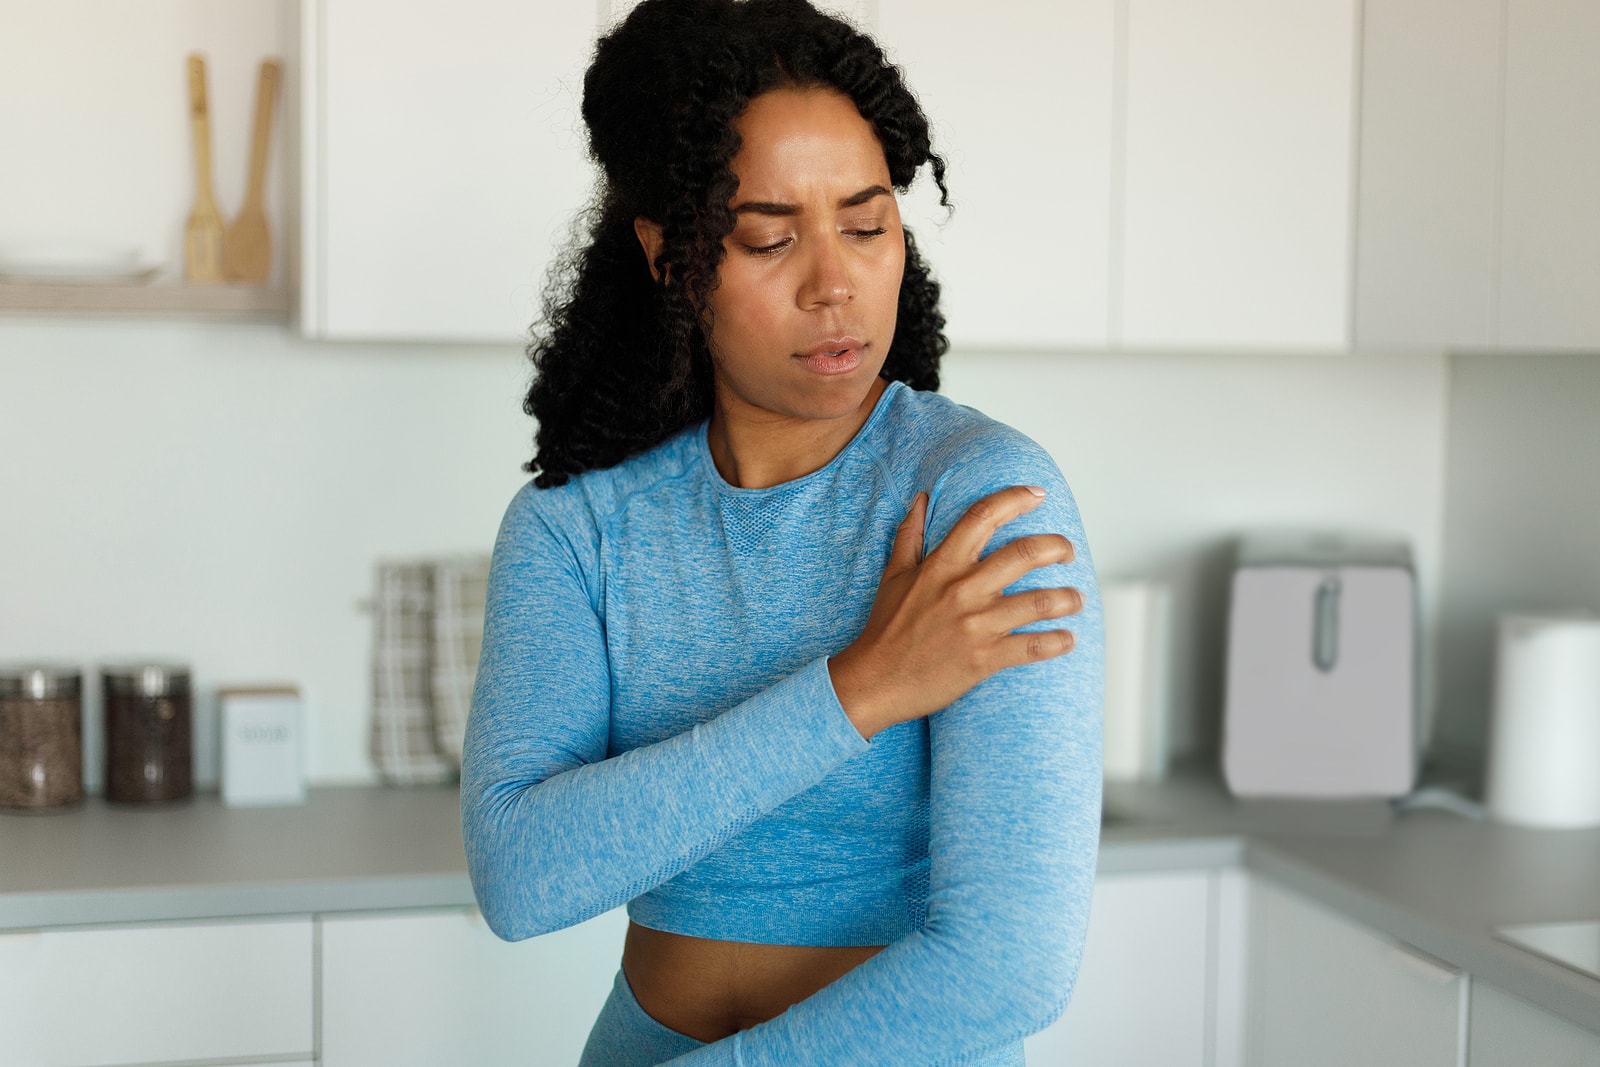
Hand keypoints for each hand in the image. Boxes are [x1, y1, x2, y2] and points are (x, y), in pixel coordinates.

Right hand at [828, 485, 1082, 739]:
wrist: (875, 681)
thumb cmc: (884, 629)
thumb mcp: (893, 575)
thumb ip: (910, 535)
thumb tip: (921, 499)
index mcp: (941, 565)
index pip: (982, 517)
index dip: (1015, 499)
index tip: (1038, 494)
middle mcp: (963, 590)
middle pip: (1024, 554)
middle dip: (1056, 547)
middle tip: (1068, 551)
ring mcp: (976, 625)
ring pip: (1039, 602)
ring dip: (1067, 598)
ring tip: (1076, 598)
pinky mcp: (984, 659)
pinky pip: (1033, 647)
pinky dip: (1058, 642)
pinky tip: (1068, 639)